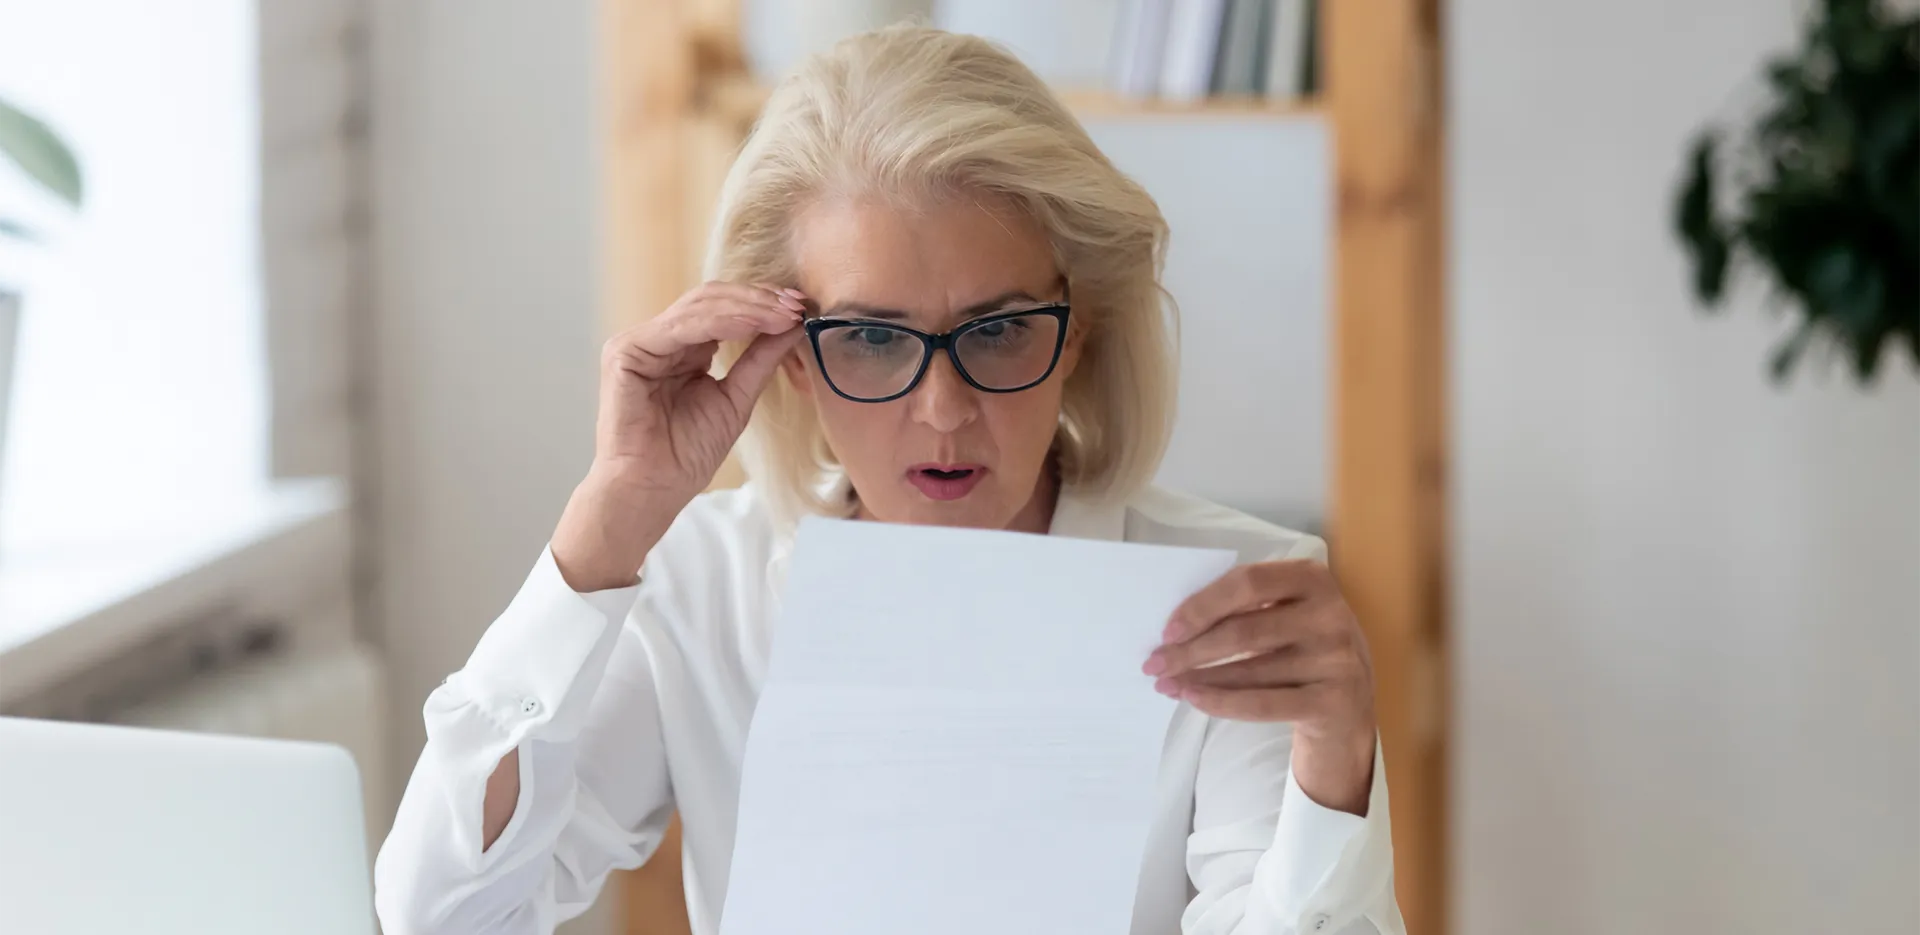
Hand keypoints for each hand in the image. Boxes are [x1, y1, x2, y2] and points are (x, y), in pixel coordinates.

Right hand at [552, 282, 807, 590]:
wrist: (653, 489)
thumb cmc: (687, 454)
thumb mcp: (736, 398)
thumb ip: (759, 359)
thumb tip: (793, 324)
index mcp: (682, 349)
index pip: (723, 310)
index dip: (763, 304)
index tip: (802, 307)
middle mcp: (658, 339)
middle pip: (711, 299)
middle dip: (758, 298)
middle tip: (797, 304)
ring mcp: (639, 342)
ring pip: (698, 306)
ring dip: (747, 307)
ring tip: (783, 314)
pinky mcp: (626, 352)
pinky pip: (681, 327)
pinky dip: (722, 321)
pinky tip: (753, 323)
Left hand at [1142, 559, 1378, 813]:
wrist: (1350, 704)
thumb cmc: (1303, 648)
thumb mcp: (1286, 614)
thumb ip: (1245, 608)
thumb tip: (1176, 627)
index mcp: (1312, 578)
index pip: (1247, 582)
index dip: (1202, 605)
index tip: (1168, 629)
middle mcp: (1330, 614)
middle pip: (1243, 630)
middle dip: (1190, 649)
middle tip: (1154, 662)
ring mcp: (1335, 659)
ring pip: (1248, 670)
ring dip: (1198, 678)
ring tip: (1166, 683)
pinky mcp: (1332, 701)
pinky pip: (1263, 704)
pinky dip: (1221, 702)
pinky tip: (1194, 699)